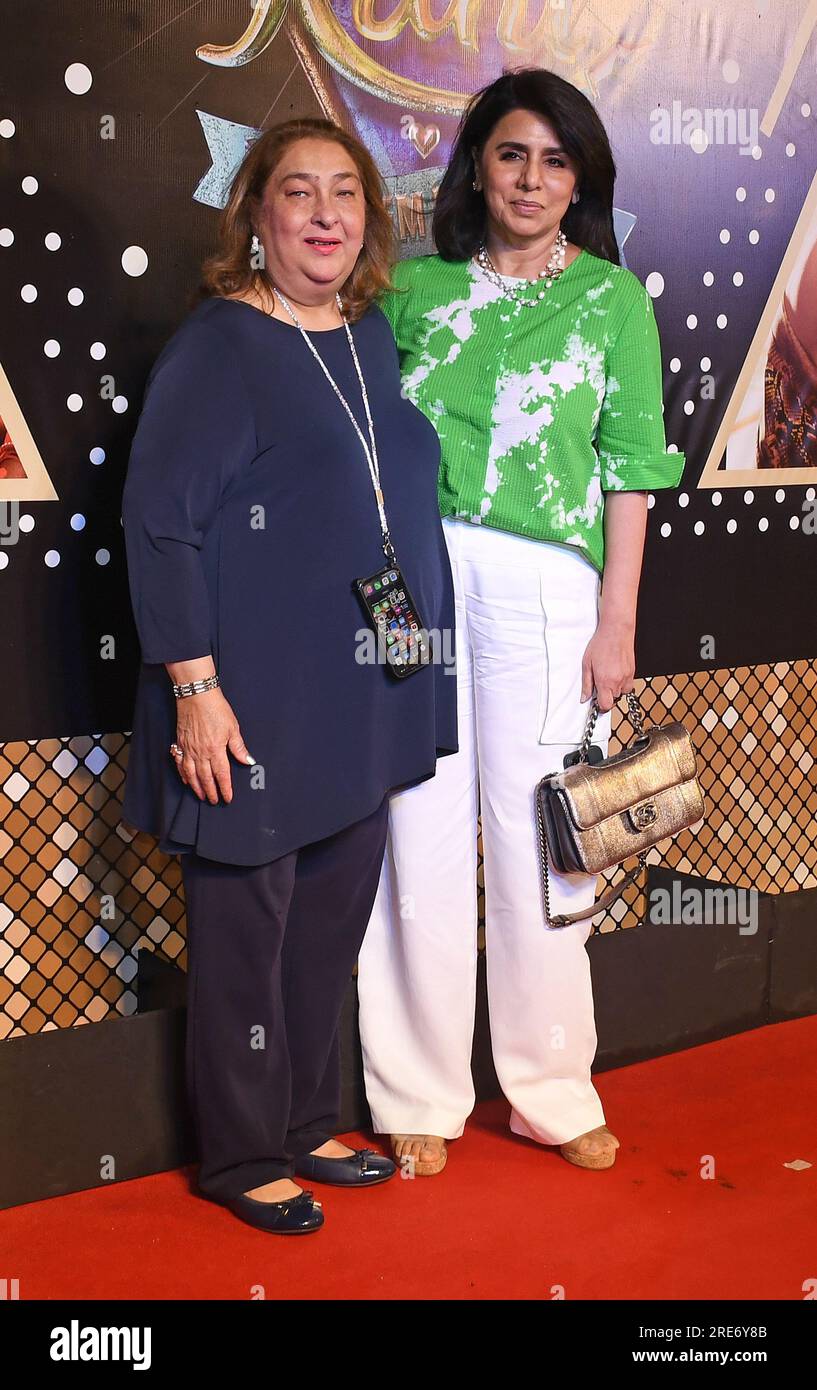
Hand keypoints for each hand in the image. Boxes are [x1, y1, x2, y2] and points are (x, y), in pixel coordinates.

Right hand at [172, 689, 254, 803]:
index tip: (227, 798)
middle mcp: (201, 752)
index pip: (221, 775)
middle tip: (214, 801)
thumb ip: (239, 747)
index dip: (225, 788)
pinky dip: (183, 774)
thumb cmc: (216, 709)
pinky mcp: (180, 743)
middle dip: (211, 792)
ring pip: (191, 774)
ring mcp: (188, 749)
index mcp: (216, 750)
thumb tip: (248, 761)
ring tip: (201, 796)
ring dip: (197, 787)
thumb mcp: (233, 727)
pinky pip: (180, 763)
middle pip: (206, 778)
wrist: (196, 695)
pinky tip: (186, 780)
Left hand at [581, 618, 635, 713]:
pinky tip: (616, 672)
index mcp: (605, 681)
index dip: (601, 706)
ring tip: (609, 676)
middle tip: (600, 683)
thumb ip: (586, 683)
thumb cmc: (601, 644)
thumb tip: (584, 697)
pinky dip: (622, 682)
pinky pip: (628, 684)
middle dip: (607, 695)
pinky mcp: (633, 671)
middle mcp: (618, 681)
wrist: (616, 630)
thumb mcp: (587, 664)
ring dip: (615, 689)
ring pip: (622, 692)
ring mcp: (627, 676)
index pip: (606, 705)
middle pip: (614, 700)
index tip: (597, 701)